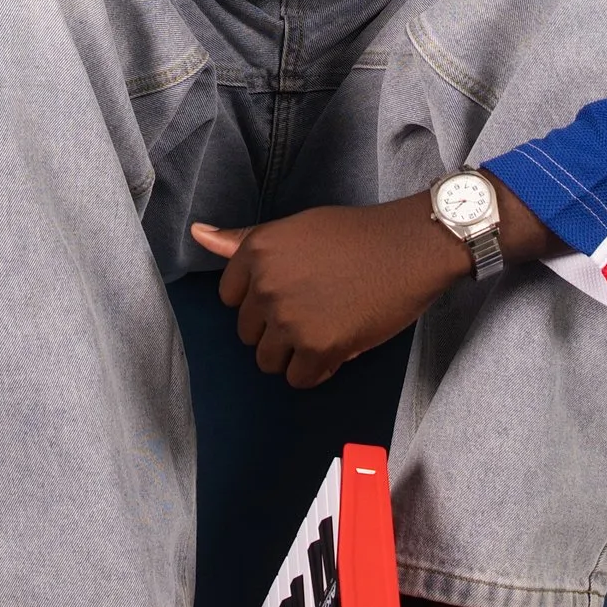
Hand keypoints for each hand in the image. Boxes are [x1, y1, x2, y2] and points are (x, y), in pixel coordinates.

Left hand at [191, 195, 469, 388]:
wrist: (410, 247)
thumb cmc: (356, 235)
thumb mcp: (295, 227)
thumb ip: (244, 240)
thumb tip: (196, 233)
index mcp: (256, 252)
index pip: (230, 300)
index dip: (261, 303)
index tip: (291, 294)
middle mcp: (265, 286)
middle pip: (249, 334)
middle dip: (277, 330)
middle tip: (316, 310)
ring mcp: (290, 319)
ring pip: (269, 361)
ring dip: (294, 354)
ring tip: (326, 329)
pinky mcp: (319, 346)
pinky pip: (299, 378)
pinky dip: (317, 371)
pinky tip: (338, 348)